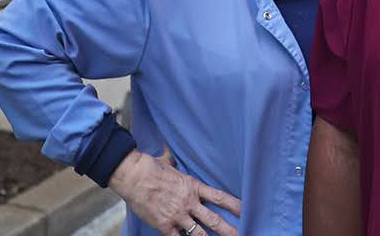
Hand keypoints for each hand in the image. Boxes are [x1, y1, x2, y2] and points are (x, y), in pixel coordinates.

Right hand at [107, 149, 241, 235]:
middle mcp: (188, 202)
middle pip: (214, 220)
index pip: (219, 197)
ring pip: (200, 234)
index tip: (247, 210)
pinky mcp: (165, 225)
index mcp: (192, 186)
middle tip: (242, 235)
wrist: (133, 175)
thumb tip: (169, 151)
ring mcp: (177, 215)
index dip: (234, 205)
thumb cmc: (149, 166)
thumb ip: (174, 163)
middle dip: (230, 230)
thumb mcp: (168, 162)